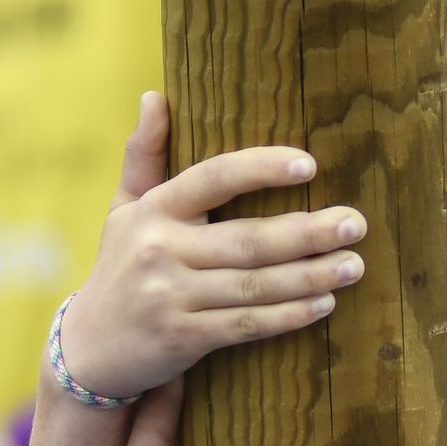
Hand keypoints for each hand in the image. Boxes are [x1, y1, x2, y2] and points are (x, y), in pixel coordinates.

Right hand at [54, 93, 366, 402]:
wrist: (90, 349)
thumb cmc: (121, 269)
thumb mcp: (124, 209)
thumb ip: (144, 156)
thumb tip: (154, 96)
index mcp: (154, 210)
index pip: (213, 178)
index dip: (260, 168)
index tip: (309, 164)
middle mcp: (160, 249)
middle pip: (247, 239)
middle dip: (308, 232)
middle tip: (355, 223)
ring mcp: (171, 296)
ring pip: (254, 284)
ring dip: (310, 276)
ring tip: (354, 265)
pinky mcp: (183, 337)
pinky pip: (247, 324)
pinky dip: (288, 316)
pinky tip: (324, 304)